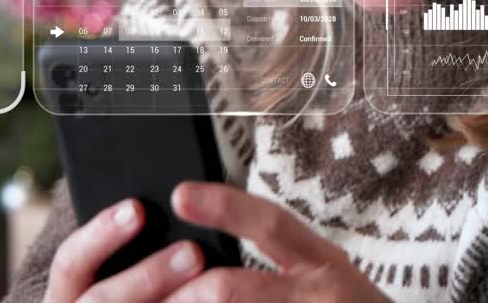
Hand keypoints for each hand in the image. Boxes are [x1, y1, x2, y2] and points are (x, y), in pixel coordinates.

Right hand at [43, 198, 204, 302]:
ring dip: (166, 299)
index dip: (100, 234)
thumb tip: (152, 213)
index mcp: (65, 297)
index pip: (70, 263)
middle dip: (146, 276)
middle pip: (100, 302)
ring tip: (212, 283)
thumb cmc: (122, 294)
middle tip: (192, 251)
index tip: (138, 209)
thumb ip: (124, 256)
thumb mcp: (111, 277)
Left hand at [163, 181, 389, 302]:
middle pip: (236, 289)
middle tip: (160, 295)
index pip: (271, 223)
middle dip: (190, 293)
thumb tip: (204, 256)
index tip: (180, 194)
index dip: (225, 206)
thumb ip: (280, 264)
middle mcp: (318, 295)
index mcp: (323, 263)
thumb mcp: (327, 278)